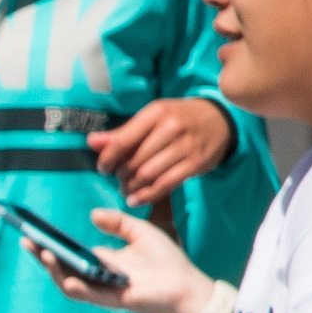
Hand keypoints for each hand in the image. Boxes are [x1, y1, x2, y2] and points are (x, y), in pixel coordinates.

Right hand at [31, 206, 219, 312]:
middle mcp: (96, 275)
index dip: (50, 243)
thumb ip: (117, 222)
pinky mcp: (111, 300)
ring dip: (54, 270)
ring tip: (44, 254)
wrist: (186, 284)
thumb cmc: (167, 260)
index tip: (34, 230)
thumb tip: (92, 215)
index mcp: (101, 260)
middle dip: (42, 254)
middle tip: (27, 240)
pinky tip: (67, 278)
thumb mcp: (140, 232)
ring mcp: (101, 289)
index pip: (69, 252)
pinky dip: (76, 288)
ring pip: (68, 281)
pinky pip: (88, 295)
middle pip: (61, 266)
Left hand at [89, 97, 234, 205]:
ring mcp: (186, 146)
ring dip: (132, 187)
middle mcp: (171, 128)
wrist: (220, 120)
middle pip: (135, 160)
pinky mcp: (196, 163)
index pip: (123, 140)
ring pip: (149, 174)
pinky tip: (137, 200)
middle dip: (121, 175)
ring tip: (125, 190)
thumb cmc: (177, 118)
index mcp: (156, 113)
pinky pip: (166, 184)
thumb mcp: (151, 118)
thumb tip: (91, 142)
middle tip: (118, 180)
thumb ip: (122, 132)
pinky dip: (148, 195)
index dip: (107, 158)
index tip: (103, 168)